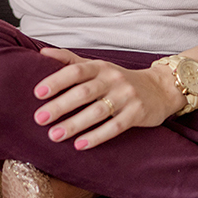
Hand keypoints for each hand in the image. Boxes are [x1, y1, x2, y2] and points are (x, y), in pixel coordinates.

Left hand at [32, 47, 182, 149]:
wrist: (160, 88)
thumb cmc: (118, 78)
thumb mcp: (96, 66)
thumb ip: (70, 60)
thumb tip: (41, 52)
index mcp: (99, 67)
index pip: (75, 71)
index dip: (56, 81)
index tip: (37, 93)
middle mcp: (112, 80)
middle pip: (83, 93)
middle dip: (60, 106)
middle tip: (39, 118)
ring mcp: (126, 97)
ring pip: (97, 112)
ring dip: (75, 125)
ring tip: (54, 135)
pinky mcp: (137, 114)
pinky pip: (115, 127)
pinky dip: (97, 136)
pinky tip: (80, 145)